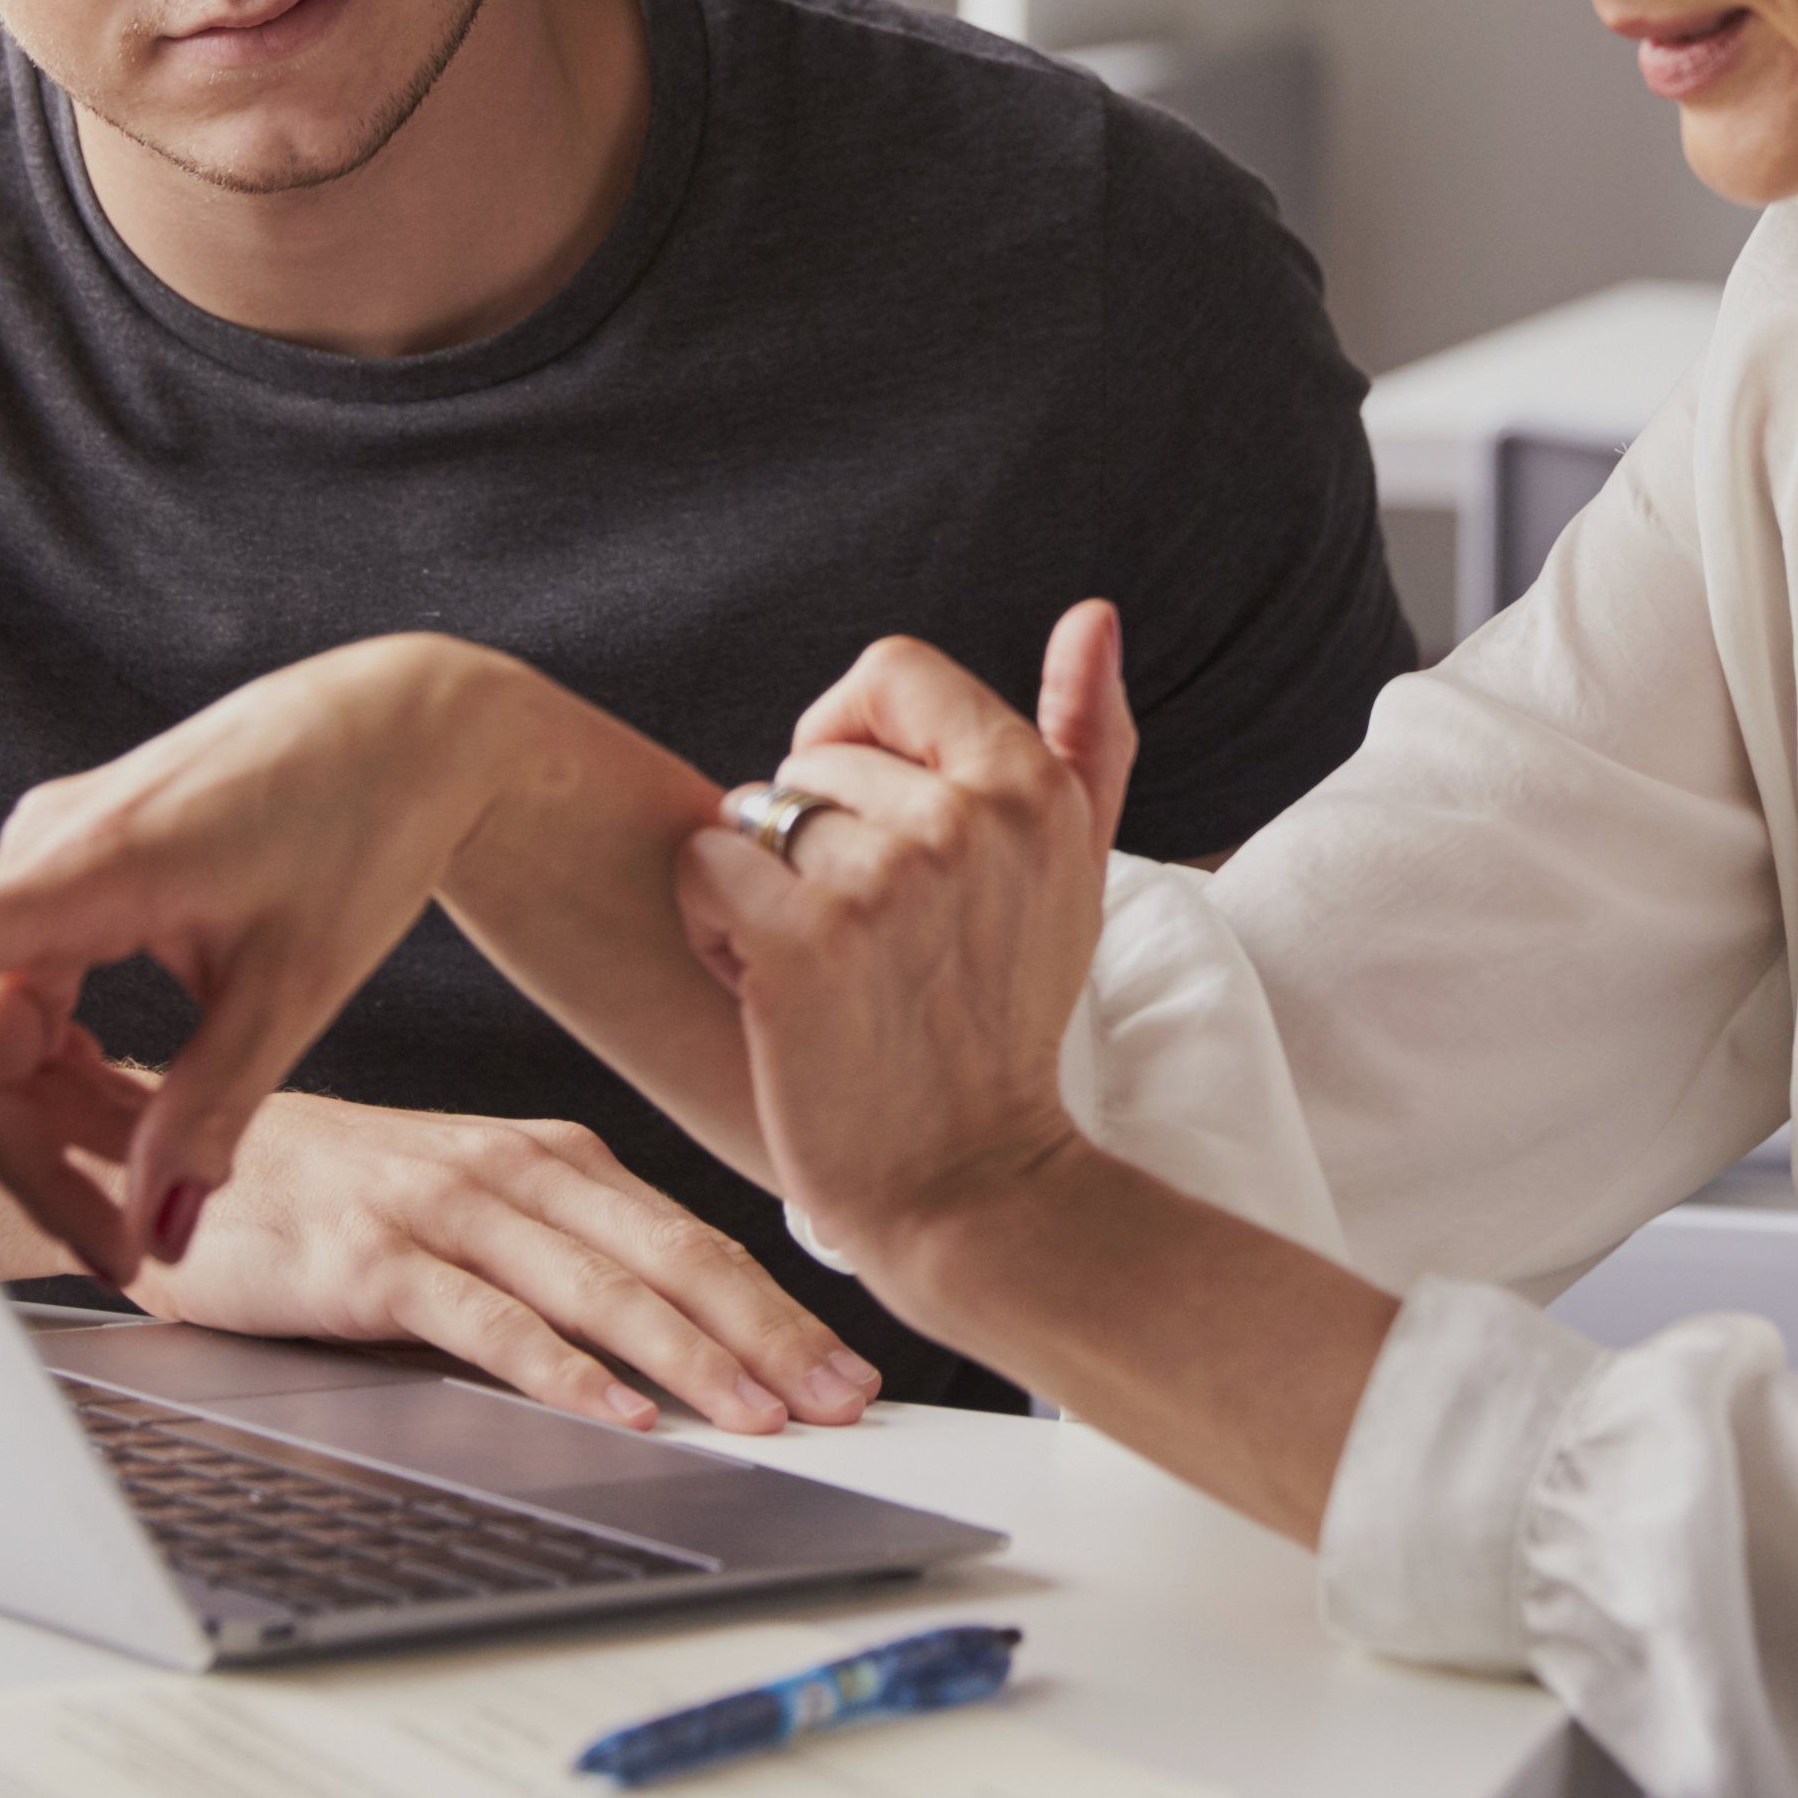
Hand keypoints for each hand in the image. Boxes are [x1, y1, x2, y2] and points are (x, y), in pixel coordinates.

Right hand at [0, 638, 512, 1285]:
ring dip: (54, 1124)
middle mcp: (40, 853)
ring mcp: (45, 862)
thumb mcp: (301, 984)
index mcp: (91, 865)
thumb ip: (214, 1108)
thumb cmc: (363, 821)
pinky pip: (25, 999)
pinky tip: (137, 1114)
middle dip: (33, 1162)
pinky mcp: (66, 875)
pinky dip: (69, 1072)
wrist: (407, 726)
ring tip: (154, 1188)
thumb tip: (155, 1231)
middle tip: (126, 1251)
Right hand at [135, 1094, 879, 1432]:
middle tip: (845, 1402)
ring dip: (690, 1357)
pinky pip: (484, 1318)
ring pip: (598, 1287)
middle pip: (672, 1258)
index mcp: (551, 1157)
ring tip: (761, 1415)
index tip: (848, 1368)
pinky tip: (612, 1410)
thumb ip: (553, 1259)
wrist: (171, 1159)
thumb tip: (669, 1346)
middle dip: (770, 1336)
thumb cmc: (323, 1196)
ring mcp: (445, 1207)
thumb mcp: (462, 1213)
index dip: (780, 1306)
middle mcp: (513, 1169)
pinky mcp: (372, 1256)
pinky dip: (558, 1367)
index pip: (693, 1237)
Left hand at [674, 601, 1137, 1301]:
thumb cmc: (1005, 1023)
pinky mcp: (802, 943)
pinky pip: (704, 866)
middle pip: (814, 755)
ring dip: (759, 887)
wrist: (966, 1184)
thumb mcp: (1078, 873)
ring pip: (755, 812)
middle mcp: (966, 820)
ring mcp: (885, 881)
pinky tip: (763, 986)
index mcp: (1033, 790)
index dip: (854, 732)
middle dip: (808, 836)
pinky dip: (712, 922)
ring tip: (818, 966)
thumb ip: (1088, 737)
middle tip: (856, 934)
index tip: (866, 817)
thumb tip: (1092, 612)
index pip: (893, 671)